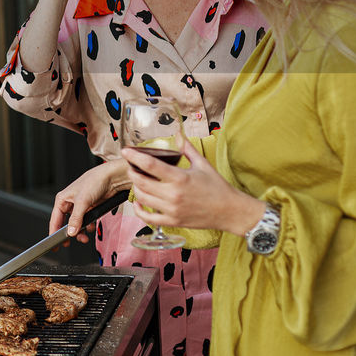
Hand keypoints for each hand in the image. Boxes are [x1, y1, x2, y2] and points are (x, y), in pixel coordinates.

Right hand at [49, 159, 127, 241]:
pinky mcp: (90, 209)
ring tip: (84, 238)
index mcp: (62, 199)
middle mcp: (70, 203)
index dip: (53, 232)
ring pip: (76, 225)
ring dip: (80, 232)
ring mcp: (80, 207)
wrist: (111, 178)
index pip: (54, 219)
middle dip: (68, 234)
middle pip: (65, 223)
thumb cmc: (94, 181)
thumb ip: (76, 219)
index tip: (53, 244)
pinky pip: (86, 222)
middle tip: (68, 244)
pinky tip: (91, 227)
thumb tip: (70, 232)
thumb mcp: (82, 202)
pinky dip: (88, 227)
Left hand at [124, 141, 264, 234]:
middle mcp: (173, 194)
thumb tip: (178, 133)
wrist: (230, 211)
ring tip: (138, 180)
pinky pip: (147, 217)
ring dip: (136, 187)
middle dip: (132, 172)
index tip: (125, 151)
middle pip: (141, 181)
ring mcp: (171, 210)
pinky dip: (139, 209)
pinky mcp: (172, 222)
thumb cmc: (217, 186)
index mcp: (180, 178)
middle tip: (132, 165)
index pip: (150, 164)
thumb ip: (187, 148)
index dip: (134, 157)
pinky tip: (139, 201)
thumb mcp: (202, 164)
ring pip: (142, 197)